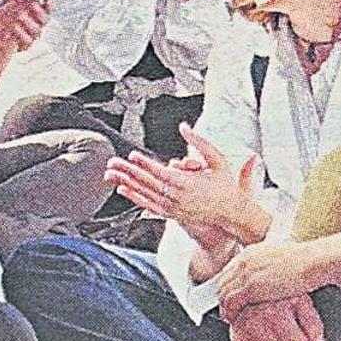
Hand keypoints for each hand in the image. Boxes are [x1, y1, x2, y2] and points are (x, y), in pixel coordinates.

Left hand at [104, 122, 267, 244]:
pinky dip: (134, 197)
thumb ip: (199, 142)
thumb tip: (184, 127)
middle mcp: (176, 197)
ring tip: (110, 174)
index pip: (160, 171)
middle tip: (112, 162)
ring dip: (126, 182)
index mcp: (187, 183)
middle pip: (147, 182)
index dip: (145, 163)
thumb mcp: (217, 159)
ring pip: (143, 193)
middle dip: (128, 171)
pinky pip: (148, 205)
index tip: (132, 155)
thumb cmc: (225, 185)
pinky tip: (123, 190)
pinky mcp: (171, 213)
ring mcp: (172, 207)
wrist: (230, 212)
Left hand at [219, 240, 318, 322]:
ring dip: (225, 307)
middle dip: (223, 297)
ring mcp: (247, 273)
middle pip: (223, 281)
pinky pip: (233, 303)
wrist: (312, 263)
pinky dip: (231, 313)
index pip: (229, 270)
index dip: (227, 285)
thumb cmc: (304, 262)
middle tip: (225, 309)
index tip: (228, 295)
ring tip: (229, 318)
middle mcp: (245, 260)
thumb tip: (263, 274)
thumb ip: (266, 265)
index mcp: (251, 252)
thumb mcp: (279, 258)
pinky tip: (234, 320)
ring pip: (225, 293)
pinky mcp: (252, 287)